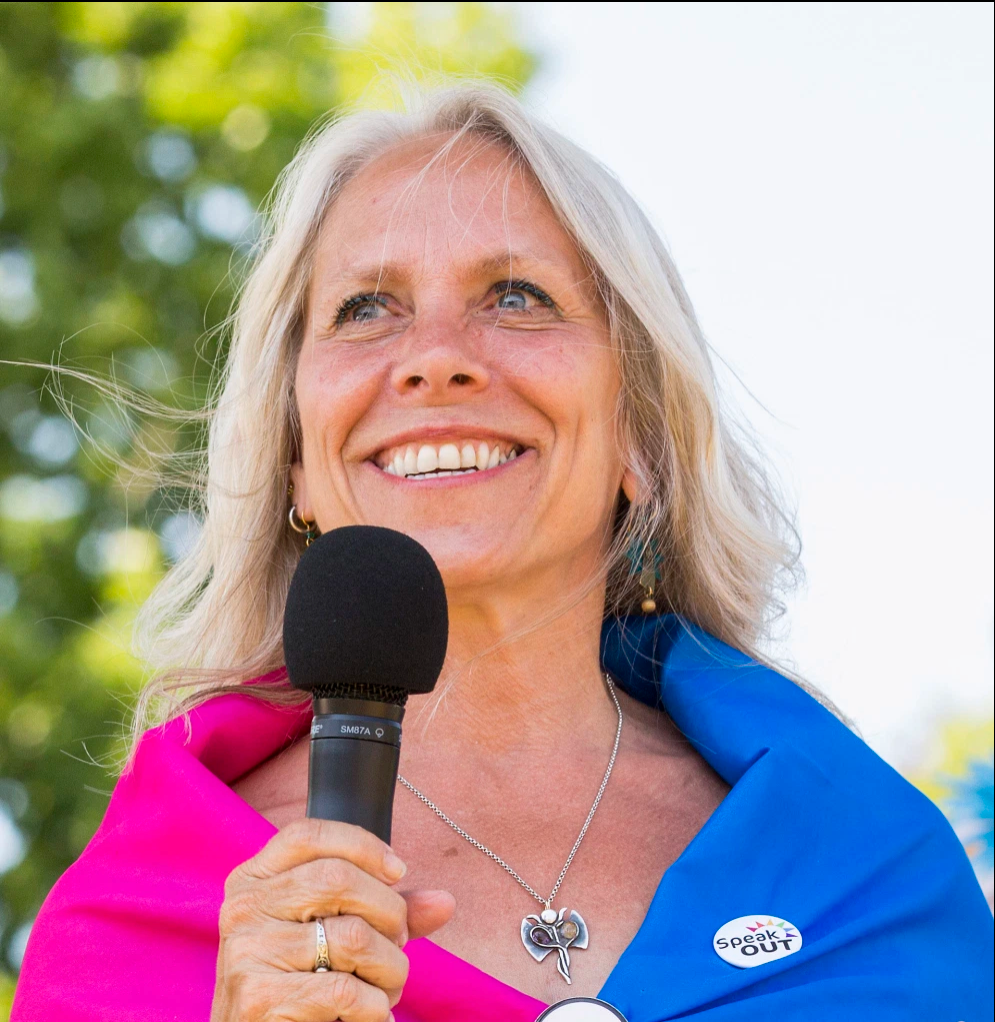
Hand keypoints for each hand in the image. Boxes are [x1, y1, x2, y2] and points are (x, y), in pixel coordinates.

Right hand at [210, 818, 454, 1020]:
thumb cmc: (301, 983)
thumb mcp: (333, 933)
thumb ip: (384, 910)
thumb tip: (445, 902)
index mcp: (254, 879)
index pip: (309, 834)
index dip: (363, 845)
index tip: (398, 872)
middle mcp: (243, 908)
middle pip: (338, 879)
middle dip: (388, 912)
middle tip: (399, 942)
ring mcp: (246, 953)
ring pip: (351, 937)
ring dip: (390, 968)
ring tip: (387, 987)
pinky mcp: (258, 999)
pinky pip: (344, 992)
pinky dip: (375, 1008)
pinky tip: (372, 1015)